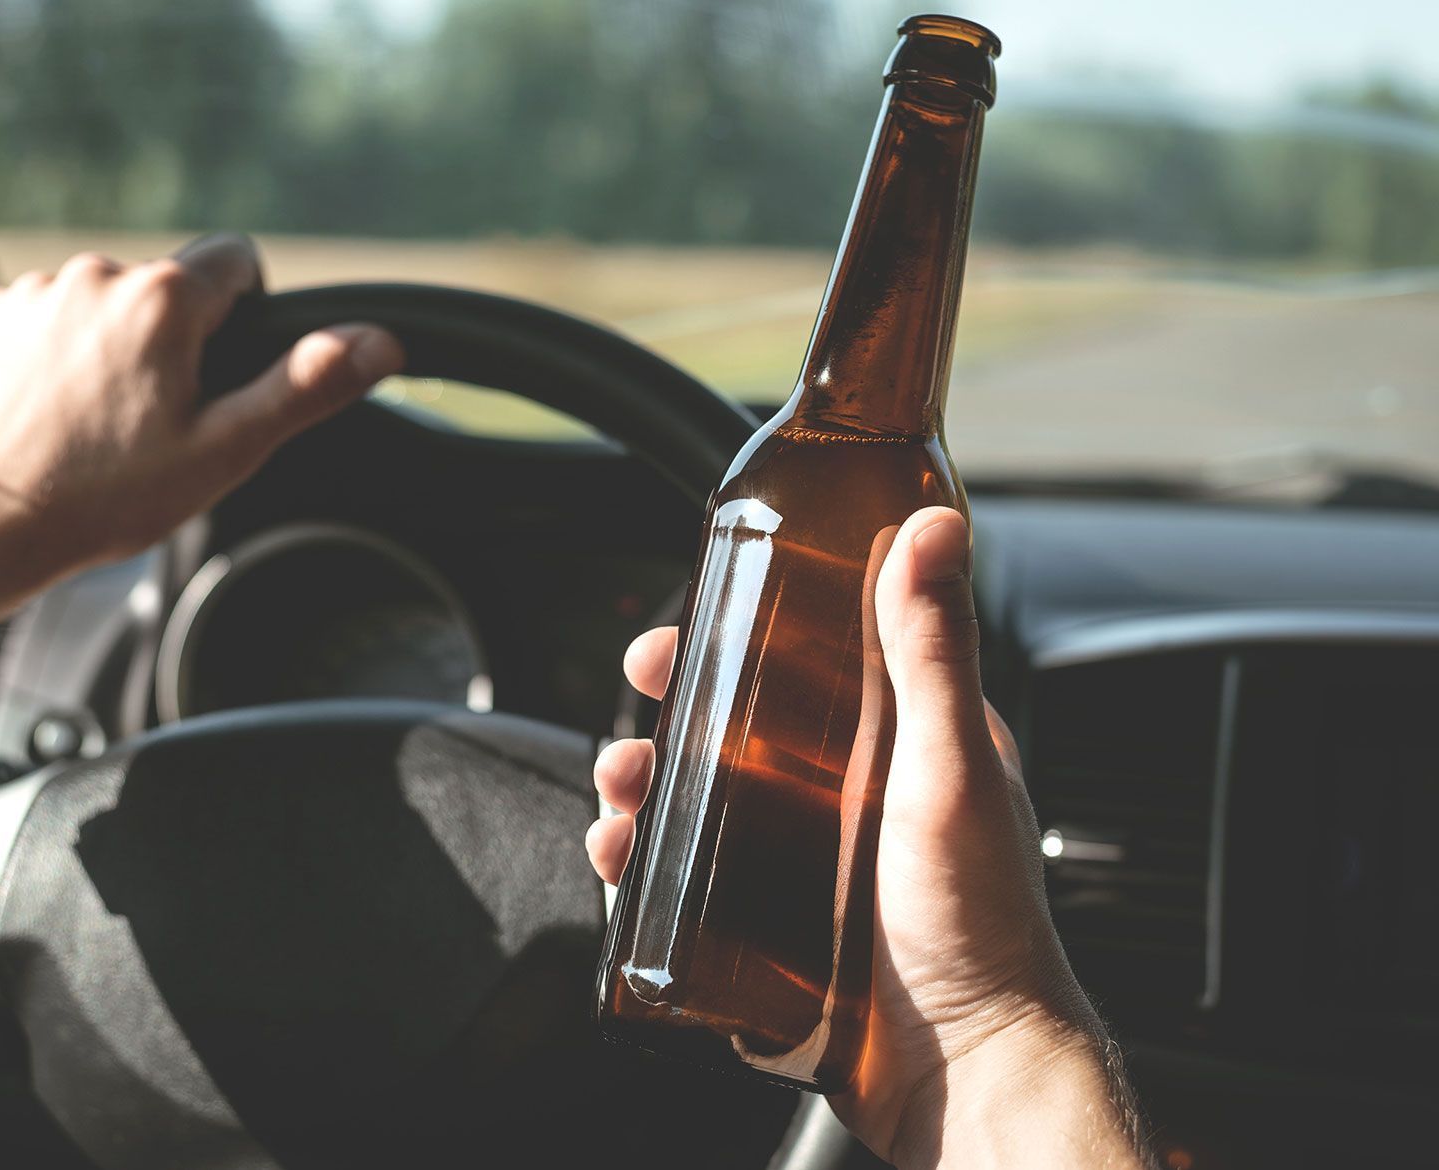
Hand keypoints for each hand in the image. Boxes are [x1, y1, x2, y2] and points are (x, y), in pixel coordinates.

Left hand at [0, 236, 401, 641]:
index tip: (221, 372)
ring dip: (105, 352)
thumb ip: (304, 387)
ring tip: (93, 431)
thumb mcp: (223, 451)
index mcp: (161, 298)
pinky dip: (47, 366)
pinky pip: (36, 329)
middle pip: (162, 292)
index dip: (244, 315)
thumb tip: (378, 343)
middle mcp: (91, 276)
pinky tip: (44, 424)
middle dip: (169, 344)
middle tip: (155, 423)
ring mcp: (26, 295)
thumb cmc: (99, 499)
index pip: (235, 261)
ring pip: (97, 310)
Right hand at [587, 507, 1149, 1167]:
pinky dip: (644, 868)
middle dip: (662, 725)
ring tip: (616, 809)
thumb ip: (934, 651)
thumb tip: (932, 524)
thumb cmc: (980, 923)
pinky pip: (689, 882)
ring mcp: (802, 863)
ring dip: (641, 794)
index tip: (677, 635)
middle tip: (626, 738)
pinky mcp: (769, 926)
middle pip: (729, 731)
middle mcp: (845, 794)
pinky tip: (622, 870)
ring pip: (696, 805)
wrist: (962, 1071)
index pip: (801, 659)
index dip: (728, 638)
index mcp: (895, 741)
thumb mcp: (952, 769)